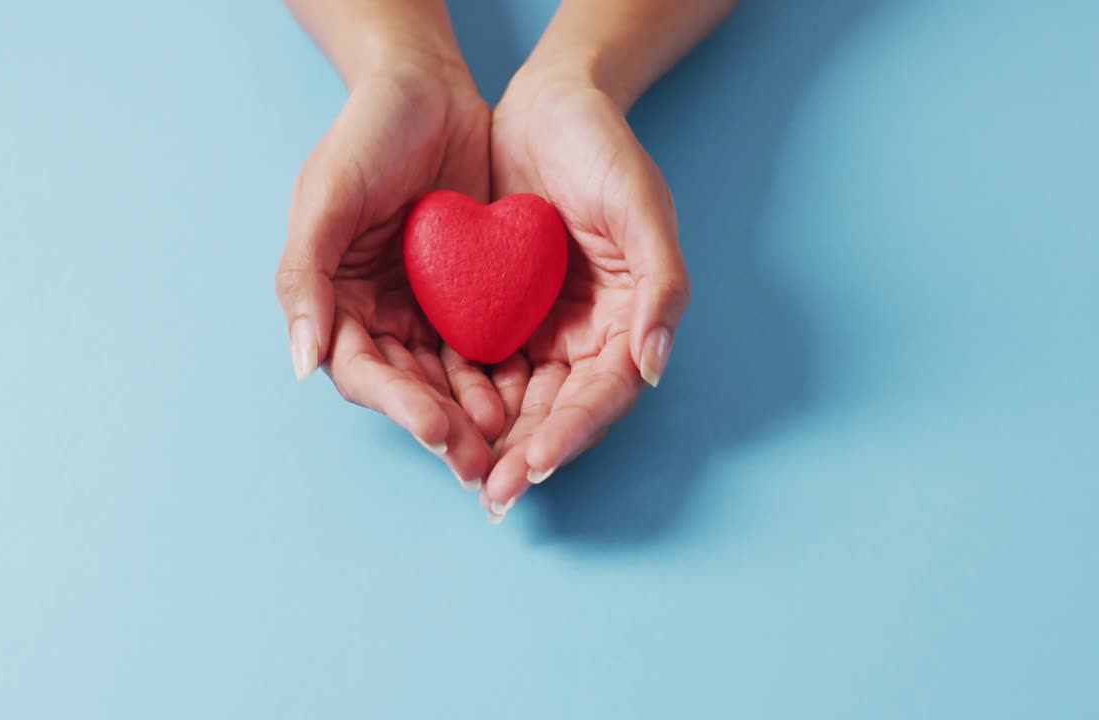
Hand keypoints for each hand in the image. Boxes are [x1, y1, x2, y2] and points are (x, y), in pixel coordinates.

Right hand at [276, 56, 503, 489]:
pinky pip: (486, 347)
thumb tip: (301, 363)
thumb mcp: (325, 196)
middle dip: (444, 429)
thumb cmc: (365, 134)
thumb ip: (306, 277)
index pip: (364, 371)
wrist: (427, 88)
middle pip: (409, 389)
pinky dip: (503, 376)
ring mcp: (424, 308)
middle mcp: (377, 315)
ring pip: (450, 379)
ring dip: (476, 415)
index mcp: (334, 302)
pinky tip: (531, 398)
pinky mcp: (469, 295)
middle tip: (483, 464)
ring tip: (510, 445)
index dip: (399, 405)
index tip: (439, 430)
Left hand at [480, 67, 690, 519]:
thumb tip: (654, 367)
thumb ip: (661, 283)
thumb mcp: (642, 204)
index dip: (573, 432)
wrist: (547, 104)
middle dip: (527, 455)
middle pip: (558, 412)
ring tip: (463, 474)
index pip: (604, 394)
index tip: (538, 463)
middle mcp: (587, 336)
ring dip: (493, 441)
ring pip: (517, 400)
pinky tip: (437, 420)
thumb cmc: (603, 147)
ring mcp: (542, 327)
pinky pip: (481, 365)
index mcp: (629, 321)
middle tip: (492, 493)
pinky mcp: (499, 313)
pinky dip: (464, 396)